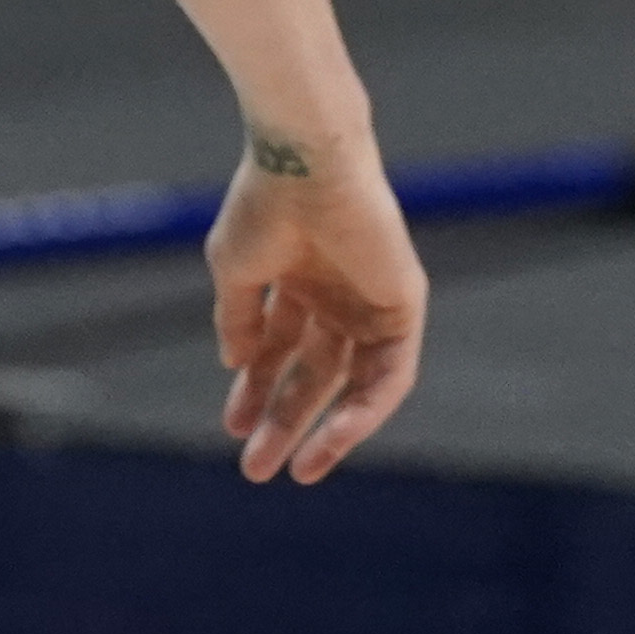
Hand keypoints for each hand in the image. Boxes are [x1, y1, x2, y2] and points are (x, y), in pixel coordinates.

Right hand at [207, 131, 426, 484]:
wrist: (306, 164)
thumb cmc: (266, 205)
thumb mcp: (236, 271)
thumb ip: (239, 321)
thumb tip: (236, 366)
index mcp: (297, 279)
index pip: (278, 350)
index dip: (254, 390)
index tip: (231, 427)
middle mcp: (336, 293)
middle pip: (312, 374)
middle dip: (282, 419)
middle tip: (254, 468)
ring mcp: (370, 300)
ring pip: (351, 383)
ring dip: (324, 428)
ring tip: (296, 469)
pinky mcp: (403, 305)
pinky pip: (389, 374)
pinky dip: (365, 410)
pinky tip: (336, 437)